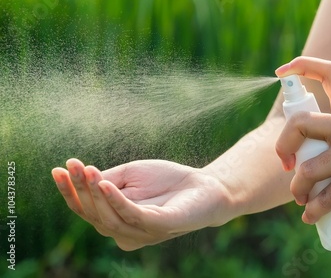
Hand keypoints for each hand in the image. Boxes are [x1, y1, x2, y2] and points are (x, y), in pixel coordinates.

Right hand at [51, 159, 232, 249]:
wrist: (204, 185)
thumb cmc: (166, 181)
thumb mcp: (131, 176)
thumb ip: (107, 180)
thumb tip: (83, 179)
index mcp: (117, 220)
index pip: (87, 209)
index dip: (71, 191)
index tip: (58, 169)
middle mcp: (126, 232)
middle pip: (93, 215)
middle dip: (80, 189)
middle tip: (71, 166)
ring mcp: (142, 233)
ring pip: (108, 217)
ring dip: (94, 192)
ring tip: (86, 170)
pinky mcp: (159, 226)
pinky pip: (133, 215)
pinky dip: (116, 201)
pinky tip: (106, 184)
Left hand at [275, 56, 330, 224]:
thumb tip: (292, 153)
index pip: (330, 73)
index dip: (302, 65)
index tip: (281, 70)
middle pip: (300, 123)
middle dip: (281, 146)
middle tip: (286, 165)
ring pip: (307, 169)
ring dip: (298, 190)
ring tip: (304, 200)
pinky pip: (323, 196)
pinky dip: (313, 211)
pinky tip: (311, 216)